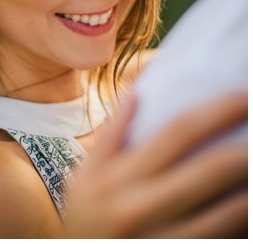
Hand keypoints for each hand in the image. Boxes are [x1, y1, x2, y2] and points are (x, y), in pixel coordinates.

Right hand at [63, 93, 247, 237]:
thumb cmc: (86, 221)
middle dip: (249, 148)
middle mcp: (138, 207)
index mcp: (114, 177)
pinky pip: (226, 235)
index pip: (176, 133)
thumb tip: (139, 93)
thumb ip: (111, 136)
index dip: (219, 111)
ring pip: (232, 211)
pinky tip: (249, 202)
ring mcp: (163, 239)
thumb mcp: (85, 179)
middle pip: (211, 168)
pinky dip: (244, 219)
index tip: (245, 96)